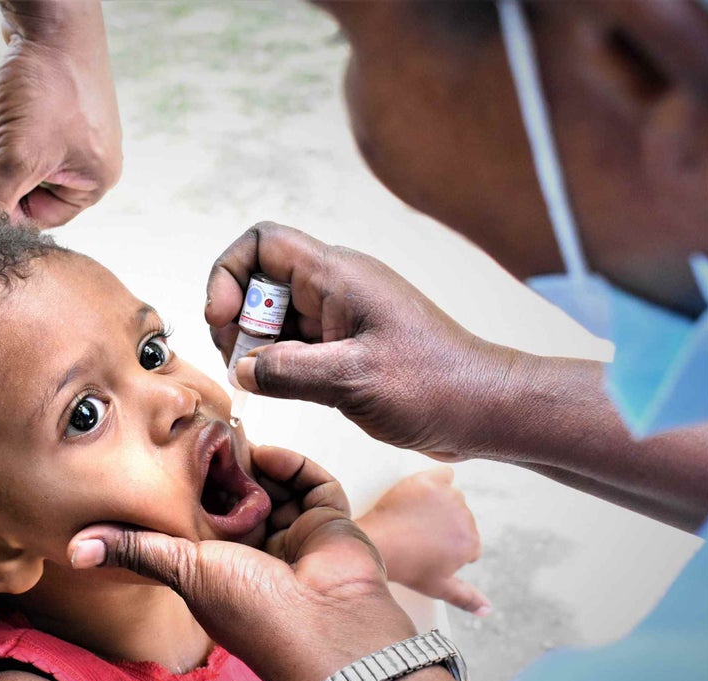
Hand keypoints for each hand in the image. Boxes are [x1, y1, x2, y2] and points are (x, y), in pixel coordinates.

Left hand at [0, 0, 121, 227]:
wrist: (51, 20)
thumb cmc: (46, 87)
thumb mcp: (15, 156)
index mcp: (97, 181)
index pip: (40, 219)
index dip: (1, 215)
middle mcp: (92, 161)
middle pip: (26, 189)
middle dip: (4, 169)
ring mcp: (76, 133)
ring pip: (18, 161)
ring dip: (1, 145)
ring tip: (8, 116)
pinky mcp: (57, 109)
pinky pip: (20, 134)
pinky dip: (6, 124)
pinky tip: (9, 102)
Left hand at [68, 445, 413, 680]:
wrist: (327, 629)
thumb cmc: (254, 612)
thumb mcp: (183, 571)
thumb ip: (136, 550)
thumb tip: (75, 549)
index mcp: (224, 568)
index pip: (204, 519)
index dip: (192, 491)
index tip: (175, 459)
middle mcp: (261, 551)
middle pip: (241, 497)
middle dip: (227, 471)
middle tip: (208, 439)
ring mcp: (298, 535)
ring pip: (275, 485)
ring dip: (257, 464)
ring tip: (234, 439)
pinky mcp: (332, 521)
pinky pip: (313, 483)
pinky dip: (292, 465)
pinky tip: (267, 453)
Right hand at [205, 222, 520, 460]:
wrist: (484, 409)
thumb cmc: (435, 384)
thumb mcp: (353, 379)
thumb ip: (288, 372)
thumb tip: (242, 370)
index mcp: (337, 276)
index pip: (262, 243)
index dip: (229, 275)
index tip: (223, 321)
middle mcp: (334, 289)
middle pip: (258, 283)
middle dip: (236, 320)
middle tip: (239, 364)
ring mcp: (338, 319)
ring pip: (272, 318)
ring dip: (254, 347)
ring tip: (257, 382)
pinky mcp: (343, 349)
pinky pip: (292, 346)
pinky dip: (274, 365)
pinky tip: (276, 390)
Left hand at [357, 467, 490, 614]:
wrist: (375, 543)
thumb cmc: (405, 567)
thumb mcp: (438, 587)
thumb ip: (467, 598)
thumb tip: (488, 610)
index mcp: (471, 544)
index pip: (468, 542)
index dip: (448, 547)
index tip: (429, 549)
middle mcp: (466, 519)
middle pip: (461, 519)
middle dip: (444, 526)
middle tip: (418, 535)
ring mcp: (448, 498)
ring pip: (452, 498)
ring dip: (440, 505)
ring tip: (415, 518)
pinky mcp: (429, 481)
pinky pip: (444, 474)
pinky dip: (437, 480)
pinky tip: (423, 492)